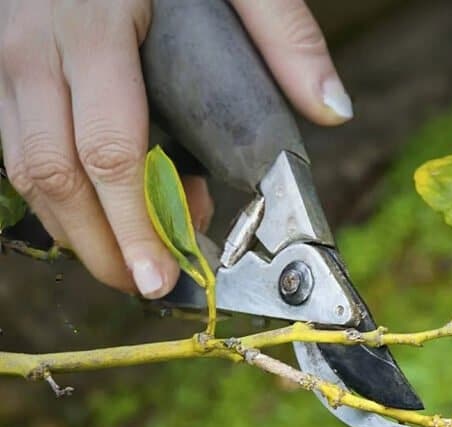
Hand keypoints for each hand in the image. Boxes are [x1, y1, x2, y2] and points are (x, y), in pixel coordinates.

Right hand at [0, 0, 349, 296]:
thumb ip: (284, 33)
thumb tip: (333, 111)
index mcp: (92, 22)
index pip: (108, 149)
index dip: (134, 225)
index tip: (161, 277)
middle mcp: (35, 44)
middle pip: (56, 174)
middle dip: (102, 247)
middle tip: (149, 288)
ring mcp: (6, 57)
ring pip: (25, 170)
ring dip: (77, 230)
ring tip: (131, 264)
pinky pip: (13, 150)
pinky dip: (57, 196)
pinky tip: (103, 216)